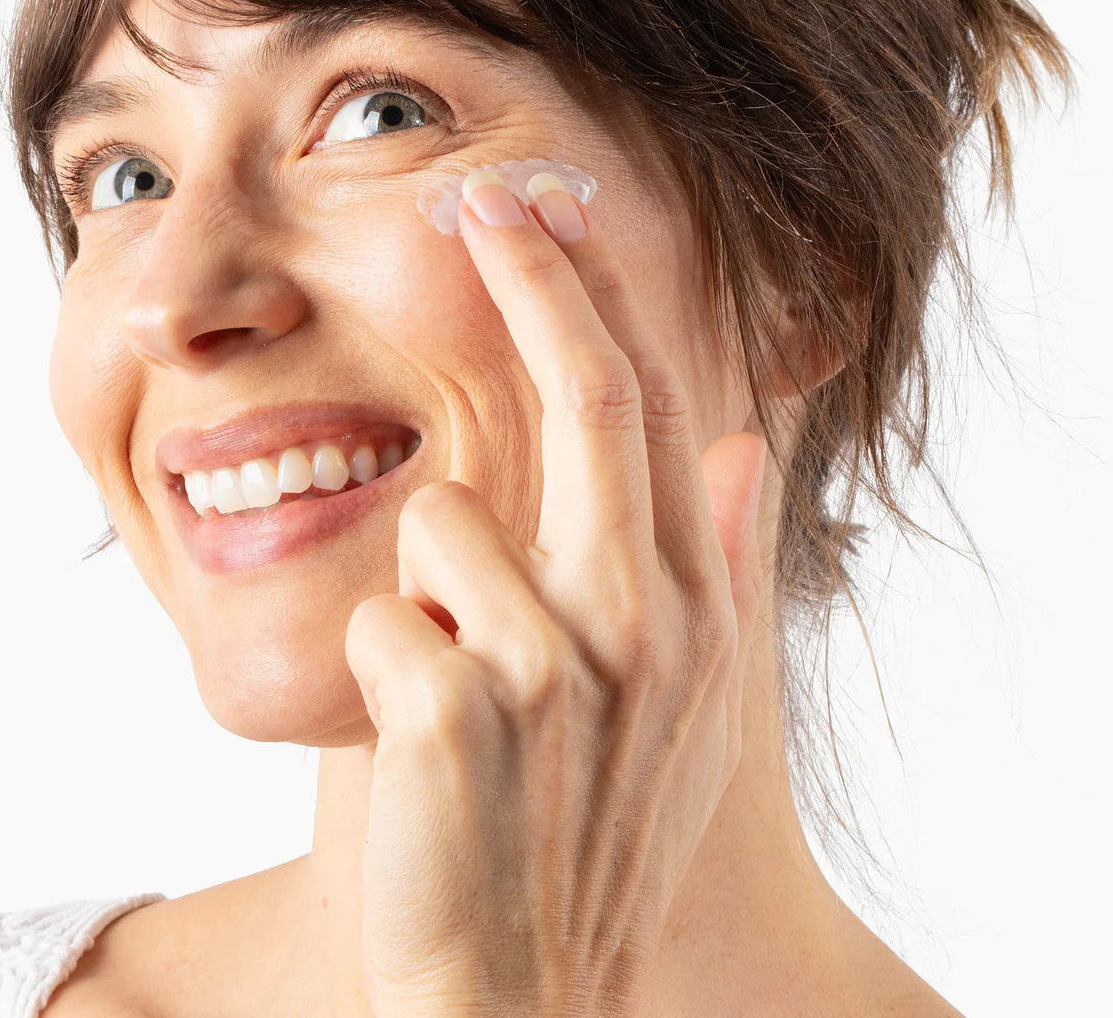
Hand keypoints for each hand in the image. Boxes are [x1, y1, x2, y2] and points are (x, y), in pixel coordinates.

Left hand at [343, 172, 767, 1017]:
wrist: (528, 996)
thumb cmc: (594, 834)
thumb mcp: (690, 710)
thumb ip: (728, 568)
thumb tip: (753, 444)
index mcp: (687, 607)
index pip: (653, 410)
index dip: (597, 299)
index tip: (546, 212)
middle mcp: (640, 618)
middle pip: (587, 400)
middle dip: (530, 282)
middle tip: (478, 197)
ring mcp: (556, 664)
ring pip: (443, 520)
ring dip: (426, 595)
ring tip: (453, 687)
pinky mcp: (459, 712)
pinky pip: (382, 619)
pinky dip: (380, 667)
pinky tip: (415, 746)